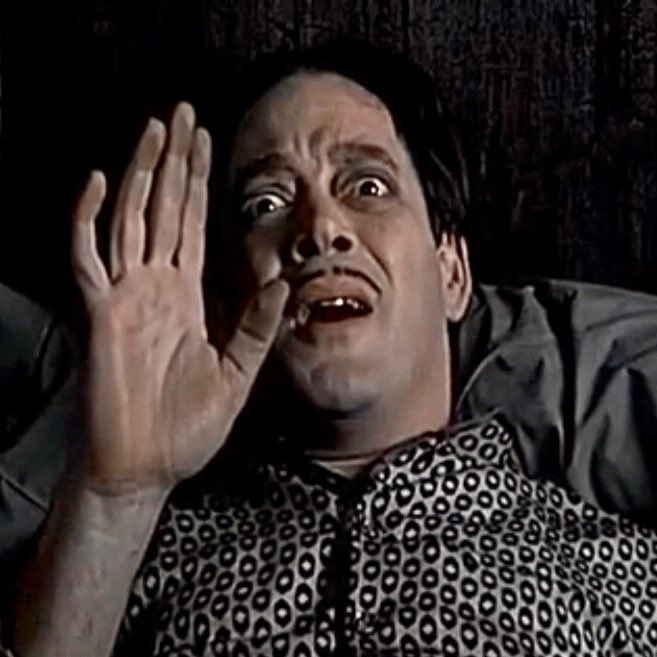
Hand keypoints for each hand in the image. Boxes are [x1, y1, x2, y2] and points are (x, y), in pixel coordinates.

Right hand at [72, 103, 288, 493]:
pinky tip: (102, 182)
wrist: (147, 468)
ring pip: (132, 220)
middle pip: (166, 210)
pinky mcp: (100, 315)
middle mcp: (156, 288)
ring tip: (155, 130)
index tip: (207, 143)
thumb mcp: (237, 373)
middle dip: (174, 162)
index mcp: (187, 298)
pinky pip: (89, 258)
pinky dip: (91, 220)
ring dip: (142, 174)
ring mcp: (126, 297)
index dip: (199, 185)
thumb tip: (284, 283)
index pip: (194, 226)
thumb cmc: (187, 427)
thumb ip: (257, 327)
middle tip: (183, 114)